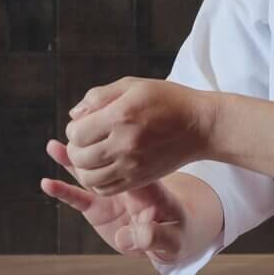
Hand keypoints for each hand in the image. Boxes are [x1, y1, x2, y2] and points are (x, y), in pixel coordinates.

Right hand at [42, 142, 187, 264]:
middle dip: (87, 148)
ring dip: (71, 161)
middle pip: (103, 161)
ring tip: (53, 147)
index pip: (129, 162)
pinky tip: (47, 184)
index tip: (99, 136)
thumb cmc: (176, 233)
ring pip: (87, 174)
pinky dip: (63, 192)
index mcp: (146, 184)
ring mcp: (108, 194)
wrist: (168, 236)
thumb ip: (153, 236)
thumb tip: (128, 239)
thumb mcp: (172, 238)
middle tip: (71, 133)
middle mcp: (122, 183)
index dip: (115, 149)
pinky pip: (78, 199)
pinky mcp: (96, 209)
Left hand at [60, 77, 214, 195]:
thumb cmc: (167, 100)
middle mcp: (125, 143)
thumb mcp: (133, 86)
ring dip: (83, 167)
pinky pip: (106, 189)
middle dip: (75, 148)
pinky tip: (102, 169)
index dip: (73, 129)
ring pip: (89, 177)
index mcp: (121, 116)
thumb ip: (99, 96)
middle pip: (80, 157)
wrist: (200, 126)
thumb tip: (74, 115)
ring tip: (91, 156)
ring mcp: (133, 165)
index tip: (84, 124)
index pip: (77, 133)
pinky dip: (96, 182)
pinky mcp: (140, 179)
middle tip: (84, 141)